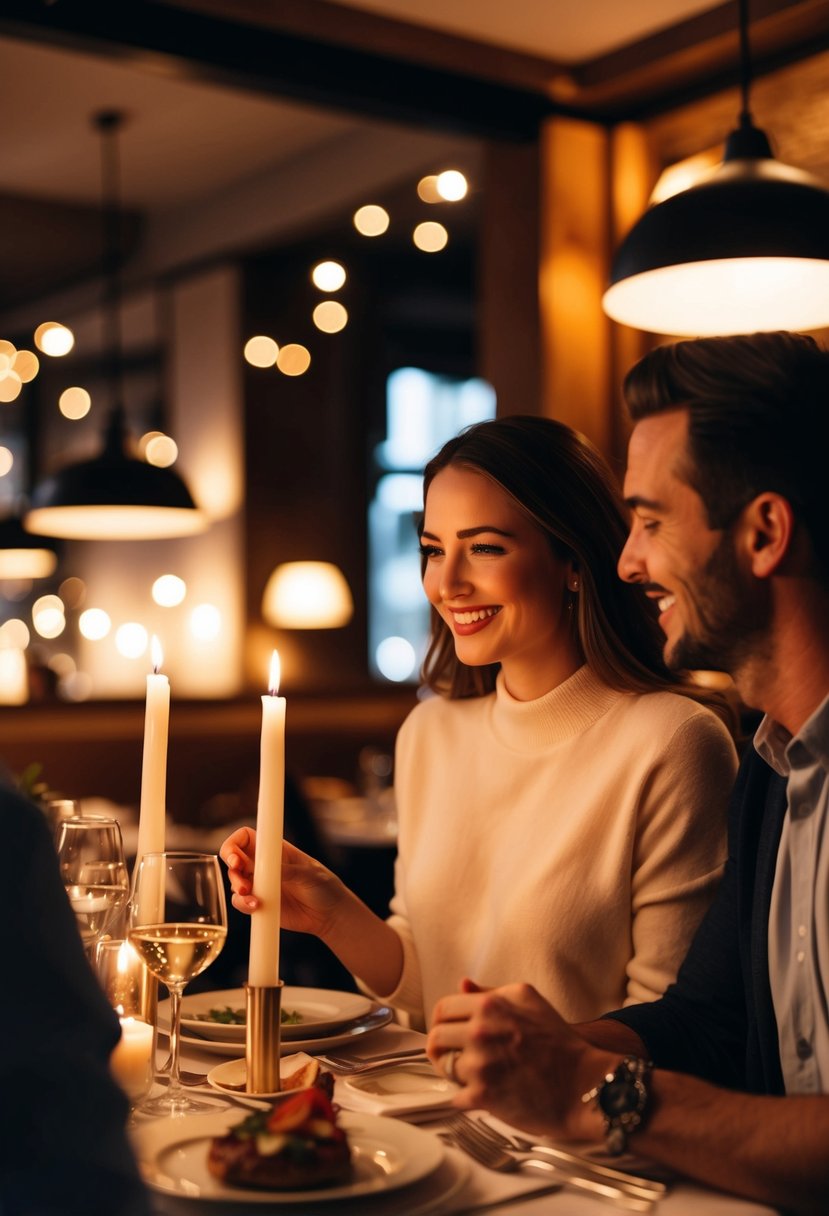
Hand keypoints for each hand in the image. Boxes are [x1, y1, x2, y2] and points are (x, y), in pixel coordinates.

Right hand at [220, 829, 348, 939]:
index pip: (245, 837)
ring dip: (237, 888)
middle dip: (232, 868)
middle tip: (242, 882)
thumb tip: (269, 869)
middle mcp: (263, 865)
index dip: (234, 844)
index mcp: (275, 850)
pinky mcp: (260, 903)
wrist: (329, 915)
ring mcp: (260, 885)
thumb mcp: (309, 874)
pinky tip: (256, 907)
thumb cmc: (324, 886)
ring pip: (234, 881)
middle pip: (234, 859)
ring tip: (251, 896)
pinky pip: (241, 902)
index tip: (235, 857)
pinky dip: (242, 904)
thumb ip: (288, 870)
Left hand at [427, 979, 608, 1139]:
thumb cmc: (559, 1043)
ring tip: (475, 1076)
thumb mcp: (527, 999)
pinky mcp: (483, 1095)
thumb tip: (462, 984)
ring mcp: (480, 1064)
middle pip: (435, 1039)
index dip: (443, 1022)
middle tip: (456, 1057)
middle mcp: (481, 1031)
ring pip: (445, 1069)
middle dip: (444, 1049)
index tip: (448, 1032)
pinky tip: (484, 1094)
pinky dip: (467, 1098)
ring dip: (456, 1075)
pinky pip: (456, 1097)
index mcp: (489, 1005)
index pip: (442, 1009)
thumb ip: (491, 992)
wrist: (582, 1083)